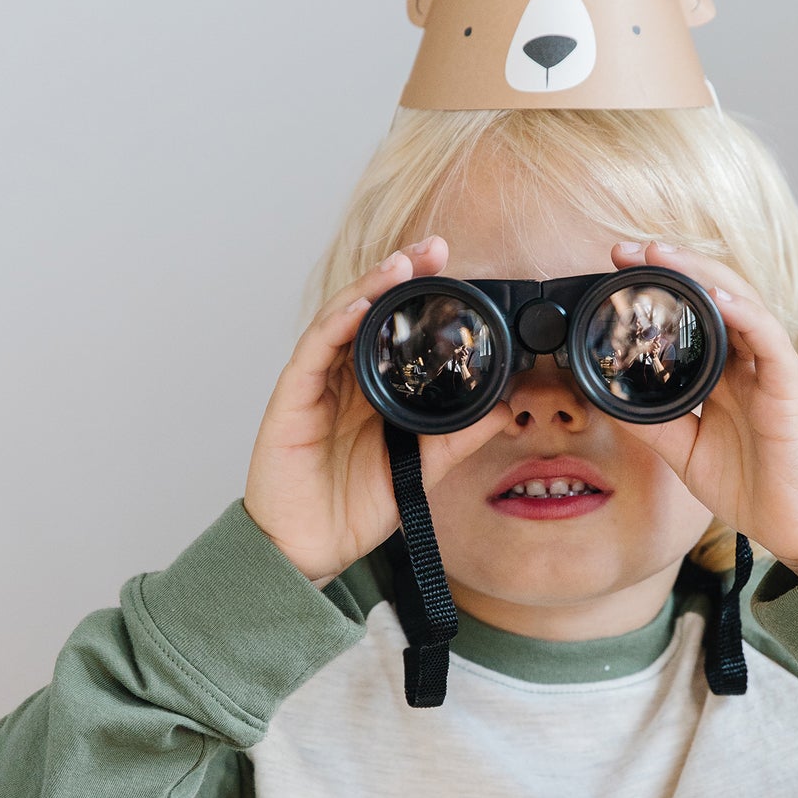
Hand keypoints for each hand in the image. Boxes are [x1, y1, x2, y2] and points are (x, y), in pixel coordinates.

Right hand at [244, 236, 511, 581]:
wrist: (310, 549)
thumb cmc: (354, 505)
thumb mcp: (424, 467)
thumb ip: (460, 435)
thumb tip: (506, 407)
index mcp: (372, 384)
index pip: (395, 323)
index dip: (421, 291)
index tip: (453, 267)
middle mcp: (343, 373)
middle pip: (369, 306)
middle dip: (400, 272)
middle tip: (435, 247)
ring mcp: (316, 381)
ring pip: (342, 316)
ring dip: (371, 285)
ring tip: (403, 263)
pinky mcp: (292, 397)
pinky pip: (314, 350)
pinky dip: (337, 323)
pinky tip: (361, 305)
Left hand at [607, 241, 797, 578]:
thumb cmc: (754, 487)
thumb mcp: (686, 451)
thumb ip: (655, 423)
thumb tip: (609, 400)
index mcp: (724, 373)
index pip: (690, 314)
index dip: (658, 287)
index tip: (616, 270)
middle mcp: (746, 362)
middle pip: (712, 294)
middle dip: (671, 265)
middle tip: (626, 249)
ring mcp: (768, 370)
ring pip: (740, 302)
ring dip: (701, 273)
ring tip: (662, 253)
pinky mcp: (788, 387)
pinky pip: (769, 339)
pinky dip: (744, 312)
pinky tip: (717, 296)